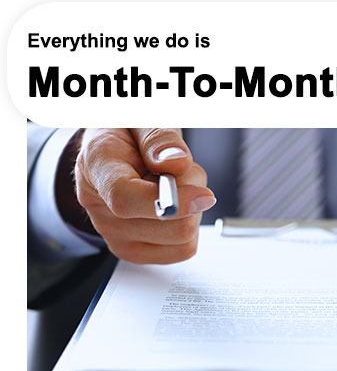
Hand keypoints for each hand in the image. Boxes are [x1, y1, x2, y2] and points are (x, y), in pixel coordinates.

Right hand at [73, 128, 215, 263]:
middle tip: (177, 170)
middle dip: (191, 192)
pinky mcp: (135, 251)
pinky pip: (183, 250)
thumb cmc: (125, 133)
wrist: (111, 152)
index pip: (127, 198)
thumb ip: (159, 137)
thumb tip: (177, 164)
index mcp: (97, 168)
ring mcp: (116, 235)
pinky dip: (188, 225)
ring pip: (182, 238)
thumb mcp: (141, 119)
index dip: (173, 201)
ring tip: (172, 185)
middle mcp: (100, 208)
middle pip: (169, 225)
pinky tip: (173, 205)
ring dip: (192, 209)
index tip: (205, 195)